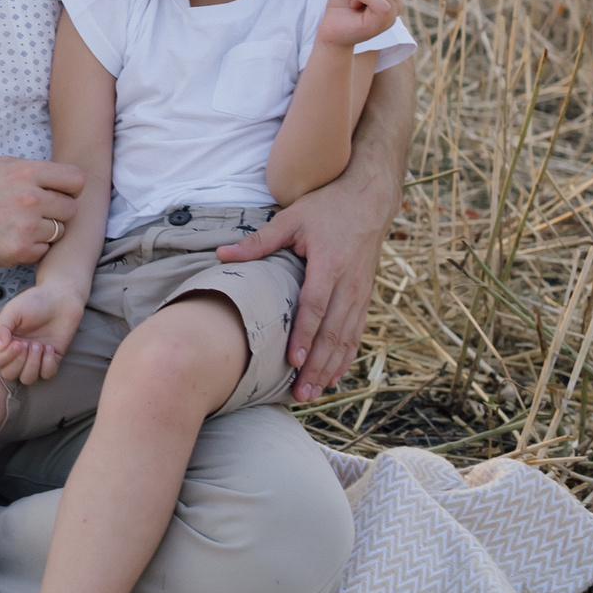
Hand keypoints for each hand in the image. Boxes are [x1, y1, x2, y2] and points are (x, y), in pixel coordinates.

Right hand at [0, 158, 84, 269]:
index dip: (71, 188)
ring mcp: (26, 228)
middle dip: (58, 211)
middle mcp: (30, 199)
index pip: (77, 180)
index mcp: (26, 173)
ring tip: (22, 226)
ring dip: (46, 231)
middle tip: (38, 213)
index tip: (61, 193)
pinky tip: (14, 239)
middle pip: (71, 208)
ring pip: (59, 232)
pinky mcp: (19, 251)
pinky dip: (33, 248)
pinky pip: (44, 251)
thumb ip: (33, 170)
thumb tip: (60, 180)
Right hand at [0, 285, 83, 383]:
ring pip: (27, 379)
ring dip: (33, 364)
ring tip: (40, 345)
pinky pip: (47, 374)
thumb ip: (0, 327)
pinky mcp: (52, 359)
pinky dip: (48, 364)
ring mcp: (35, 358)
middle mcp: (17, 353)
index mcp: (4, 341)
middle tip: (28, 343)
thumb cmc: (35, 301)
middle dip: (19, 362)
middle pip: (9, 374)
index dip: (4, 358)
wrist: (61, 297)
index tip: (17, 343)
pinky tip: (50, 348)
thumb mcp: (12, 310)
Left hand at [216, 177, 388, 400]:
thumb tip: (222, 254)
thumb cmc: (327, 207)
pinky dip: (346, 357)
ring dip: (331, 368)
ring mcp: (362, 292)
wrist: (370, 199)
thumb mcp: (291, 218)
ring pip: (347, 338)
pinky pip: (357, 333)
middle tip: (301, 393)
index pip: (316, 306)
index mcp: (330, 264)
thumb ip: (259, 241)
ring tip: (313, 393)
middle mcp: (350, 283)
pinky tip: (334, 377)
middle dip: (318, 365)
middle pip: (334, 332)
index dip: (305, 335)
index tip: (294, 361)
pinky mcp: (366, 297)